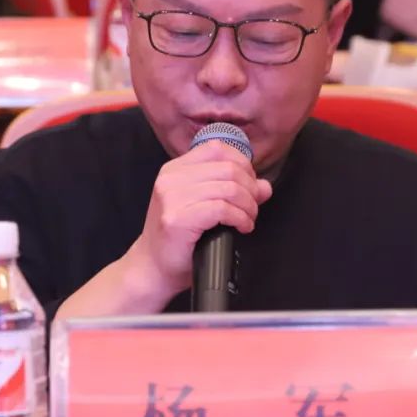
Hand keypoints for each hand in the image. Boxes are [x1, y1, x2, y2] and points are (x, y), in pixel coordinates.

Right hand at [123, 141, 273, 304]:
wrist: (152, 268)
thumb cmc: (178, 239)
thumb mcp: (203, 206)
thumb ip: (232, 190)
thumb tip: (263, 186)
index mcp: (174, 169)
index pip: (217, 148)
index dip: (242, 164)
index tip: (249, 185)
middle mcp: (170, 179)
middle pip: (228, 168)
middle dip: (250, 189)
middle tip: (252, 207)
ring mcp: (172, 198)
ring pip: (229, 188)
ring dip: (248, 206)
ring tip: (247, 219)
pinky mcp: (178, 219)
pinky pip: (222, 209)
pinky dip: (241, 218)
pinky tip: (242, 227)